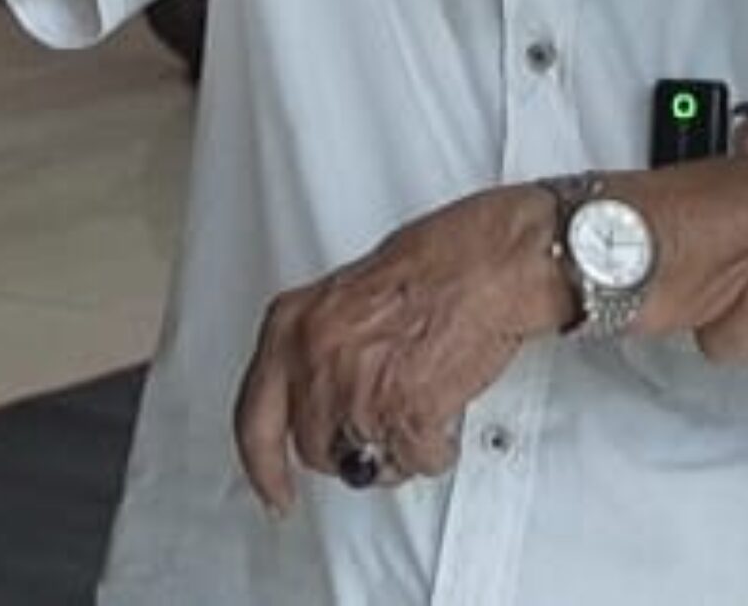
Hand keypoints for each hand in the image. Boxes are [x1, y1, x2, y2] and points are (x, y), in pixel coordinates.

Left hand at [232, 186, 564, 513]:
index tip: (273, 488)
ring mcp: (357, 389)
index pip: (254, 416)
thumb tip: (321, 391)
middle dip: (349, 445)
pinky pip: (414, 461)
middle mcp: (315, 358)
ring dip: (393, 450)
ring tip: (419, 411)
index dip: (263, 464)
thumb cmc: (440, 259)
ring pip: (364, 461)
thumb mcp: (348, 291)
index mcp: (293, 324)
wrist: (493, 262)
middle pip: (314, 447)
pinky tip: (445, 414)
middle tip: (382, 424)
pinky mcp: (404, 412)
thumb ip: (322, 343)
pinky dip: (435, 449)